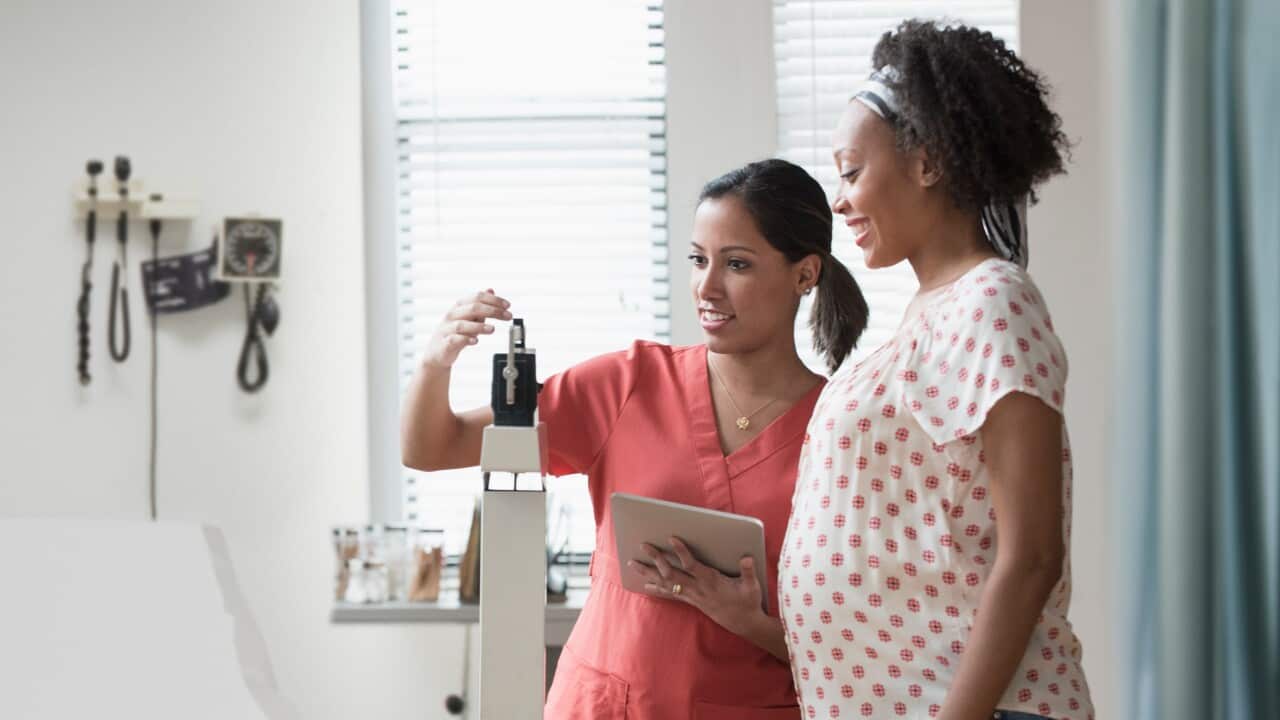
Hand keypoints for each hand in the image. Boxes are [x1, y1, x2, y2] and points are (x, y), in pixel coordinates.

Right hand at [422, 289, 511, 368]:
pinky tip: (475, 341)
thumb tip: (491, 290)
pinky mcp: (445, 343)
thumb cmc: (455, 334)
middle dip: (492, 311)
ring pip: (462, 324)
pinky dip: (466, 339)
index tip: (508, 306)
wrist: (437, 353)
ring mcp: (447, 329)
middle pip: (472, 308)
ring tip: (492, 329)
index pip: (477, 297)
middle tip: (507, 316)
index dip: (494, 300)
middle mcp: (452, 315)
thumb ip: (480, 305)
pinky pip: (454, 340)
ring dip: (479, 326)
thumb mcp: (469, 317)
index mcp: (459, 307)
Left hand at [628, 537, 766, 636]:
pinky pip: (670, 594)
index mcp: (711, 581)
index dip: (681, 553)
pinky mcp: (691, 601)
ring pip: (666, 584)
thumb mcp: (752, 587)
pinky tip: (645, 584)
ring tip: (633, 564)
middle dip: (656, 559)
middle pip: (672, 574)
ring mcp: (693, 596)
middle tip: (644, 545)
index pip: (692, 566)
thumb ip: (748, 571)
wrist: (744, 623)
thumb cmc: (748, 601)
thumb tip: (747, 557)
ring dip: (649, 573)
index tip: (671, 538)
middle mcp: (698, 589)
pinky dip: (657, 587)